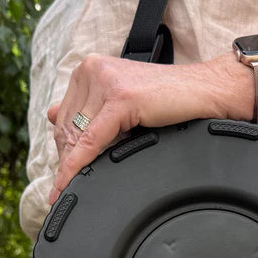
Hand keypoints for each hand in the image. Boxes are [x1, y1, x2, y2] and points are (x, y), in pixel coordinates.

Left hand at [46, 52, 241, 203]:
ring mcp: (106, 83)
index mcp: (90, 67)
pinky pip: (91, 142)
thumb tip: (50, 113)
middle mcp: (93, 70)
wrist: (207, 90)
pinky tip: (66, 186)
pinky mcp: (120, 100)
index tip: (61, 175)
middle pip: (66, 128)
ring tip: (71, 189)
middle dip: (68, 160)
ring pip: (76, 137)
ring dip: (73, 167)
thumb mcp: (122, 97)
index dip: (63, 149)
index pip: (63, 117)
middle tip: (69, 187)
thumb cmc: (171, 98)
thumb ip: (87, 103)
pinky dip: (76, 167)